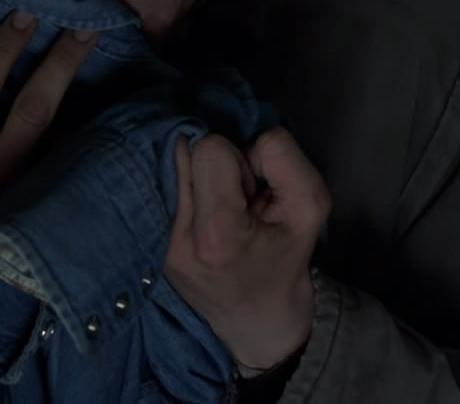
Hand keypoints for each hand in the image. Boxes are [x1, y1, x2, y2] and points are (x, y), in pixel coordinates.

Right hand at [0, 11, 96, 226]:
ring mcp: (26, 199)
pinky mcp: (54, 219)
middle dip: (61, 62)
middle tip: (88, 23)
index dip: (2, 49)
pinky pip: (79, 172)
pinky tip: (123, 121)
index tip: (26, 11)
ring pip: (64, 139)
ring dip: (89, 99)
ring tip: (113, 66)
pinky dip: (100, 145)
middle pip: (34, 107)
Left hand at [164, 128, 330, 369]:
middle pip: (185, 153)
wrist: (256, 322)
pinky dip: (187, 192)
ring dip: (200, 176)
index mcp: (217, 234)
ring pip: (170, 167)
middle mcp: (177, 238)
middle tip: (238, 197)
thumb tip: (247, 137)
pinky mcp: (150, 244)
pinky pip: (162, 190)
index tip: (253, 187)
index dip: (239, 157)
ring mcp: (158, 242)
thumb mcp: (309, 210)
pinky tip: (205, 212)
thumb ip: (285, 163)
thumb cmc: (286, 264)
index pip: (209, 150)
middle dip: (217, 164)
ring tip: (222, 207)